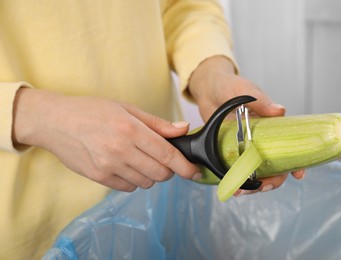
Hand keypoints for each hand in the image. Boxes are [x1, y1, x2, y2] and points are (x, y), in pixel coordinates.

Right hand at [12, 88, 198, 191]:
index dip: (186, 167)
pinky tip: (125, 166)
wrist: (55, 122)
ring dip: (150, 175)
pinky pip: (128, 187)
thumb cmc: (92, 111)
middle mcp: (121, 151)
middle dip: (168, 170)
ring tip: (139, 159)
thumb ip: (157, 124)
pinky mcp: (99, 177)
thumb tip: (184, 129)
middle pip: (160, 173)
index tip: (195, 173)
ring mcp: (109, 167)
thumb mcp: (127, 109)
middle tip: (162, 159)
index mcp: (131, 130)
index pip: (167, 155)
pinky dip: (134, 180)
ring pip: (146, 183)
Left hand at [188, 56, 305, 194]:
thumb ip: (261, 102)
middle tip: (262, 187)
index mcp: (273, 126)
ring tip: (242, 191)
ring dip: (253, 185)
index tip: (298, 174)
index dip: (297, 162)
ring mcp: (246, 148)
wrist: (208, 89)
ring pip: (257, 173)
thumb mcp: (246, 91)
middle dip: (272, 181)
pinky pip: (236, 170)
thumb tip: (280, 111)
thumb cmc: (231, 86)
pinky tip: (231, 186)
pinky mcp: (230, 152)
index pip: (291, 147)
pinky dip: (236, 180)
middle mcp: (262, 140)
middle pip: (275, 167)